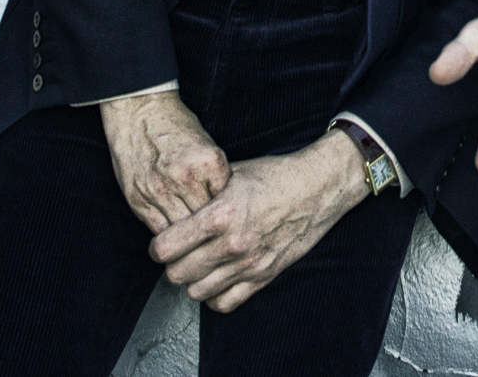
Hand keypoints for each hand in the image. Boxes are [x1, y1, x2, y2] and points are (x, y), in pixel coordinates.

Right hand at [99, 90, 230, 233]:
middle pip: (208, 220)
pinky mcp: (139, 200)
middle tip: (217, 237)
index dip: (229, 213)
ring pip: (183, 230)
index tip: (230, 219)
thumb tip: (227, 206)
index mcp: (209, 162)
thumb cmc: (177, 126)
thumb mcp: (207, 145)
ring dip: (190, 237)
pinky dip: (170, 235)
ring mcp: (160, 190)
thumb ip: (216, 175)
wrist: (140, 111)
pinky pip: (160, 231)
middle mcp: (186, 177)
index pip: (228, 202)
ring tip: (198, 241)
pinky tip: (177, 236)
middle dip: (212, 229)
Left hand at [151, 128, 366, 312]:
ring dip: (194, 280)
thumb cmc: (275, 176)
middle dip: (173, 264)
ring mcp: (249, 264)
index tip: (164, 241)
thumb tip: (173, 207)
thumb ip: (202, 195)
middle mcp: (232, 243)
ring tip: (200, 265)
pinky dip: (216, 295)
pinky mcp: (264, 276)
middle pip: (177, 274)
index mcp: (221, 215)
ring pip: (197, 292)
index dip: (159, 245)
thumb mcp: (232, 174)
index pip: (166, 247)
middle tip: (181, 253)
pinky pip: (225, 303)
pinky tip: (219, 278)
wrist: (318, 188)